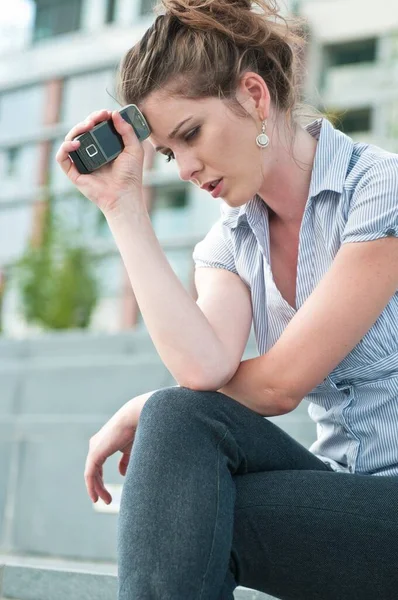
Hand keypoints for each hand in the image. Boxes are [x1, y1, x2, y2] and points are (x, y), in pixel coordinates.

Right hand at [55, 109, 145, 214]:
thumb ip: (127, 131)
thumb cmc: (131, 175)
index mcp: (104, 147)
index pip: (96, 127)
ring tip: (88, 126)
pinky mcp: (74, 173)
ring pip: (70, 140)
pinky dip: (65, 148)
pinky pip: (62, 158)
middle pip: (82, 131)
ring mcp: (82, 162)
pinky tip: (76, 144)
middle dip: (88, 120)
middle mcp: (92, 153)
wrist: (124, 194)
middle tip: (97, 118)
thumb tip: (114, 113)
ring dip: (77, 129)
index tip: (105, 113)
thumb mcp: (134, 149)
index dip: (98, 118)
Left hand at [84, 390, 154, 504]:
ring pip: (91, 474)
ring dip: (97, 489)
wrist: (138, 417)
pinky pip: (90, 474)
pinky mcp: (95, 453)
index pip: (98, 464)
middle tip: (107, 500)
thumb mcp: (132, 449)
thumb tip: (122, 473)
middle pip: (94, 470)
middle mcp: (96, 444)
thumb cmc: (139, 429)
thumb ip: (126, 461)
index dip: (101, 479)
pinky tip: (96, 497)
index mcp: (104, 442)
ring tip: (105, 501)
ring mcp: (94, 448)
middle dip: (99, 486)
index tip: (108, 494)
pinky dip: (92, 487)